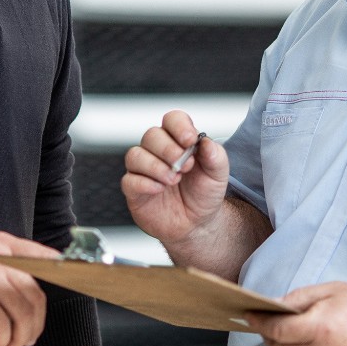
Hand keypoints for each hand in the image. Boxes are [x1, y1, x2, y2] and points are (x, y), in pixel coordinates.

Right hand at [0, 231, 58, 345]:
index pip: (45, 258)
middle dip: (36, 322)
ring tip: (11, 345)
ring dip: (20, 334)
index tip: (74, 290)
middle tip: (28, 339)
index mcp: (4, 245)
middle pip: (35, 293)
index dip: (64, 276)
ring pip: (21, 310)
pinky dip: (2, 338)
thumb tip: (28, 293)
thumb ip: (4, 267)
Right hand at [121, 110, 229, 245]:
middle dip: (168, 149)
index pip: (172, 120)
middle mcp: (158, 152)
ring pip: (135, 155)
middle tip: (185, 166)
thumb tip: (206, 142)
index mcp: (178, 141)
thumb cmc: (204, 195)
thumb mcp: (218, 175)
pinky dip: (145, 183)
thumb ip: (215, 156)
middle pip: (151, 135)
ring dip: (155, 166)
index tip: (189, 140)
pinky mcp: (134, 190)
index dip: (179, 126)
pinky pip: (129, 180)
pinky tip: (159, 189)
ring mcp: (144, 170)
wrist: (197, 225)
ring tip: (173, 180)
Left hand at [244, 282, 346, 345]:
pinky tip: (308, 344)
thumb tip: (272, 306)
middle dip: (268, 334)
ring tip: (287, 332)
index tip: (248, 314)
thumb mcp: (331, 291)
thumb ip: (299, 299)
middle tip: (264, 321)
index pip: (276, 329)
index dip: (258, 322)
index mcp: (320, 327)